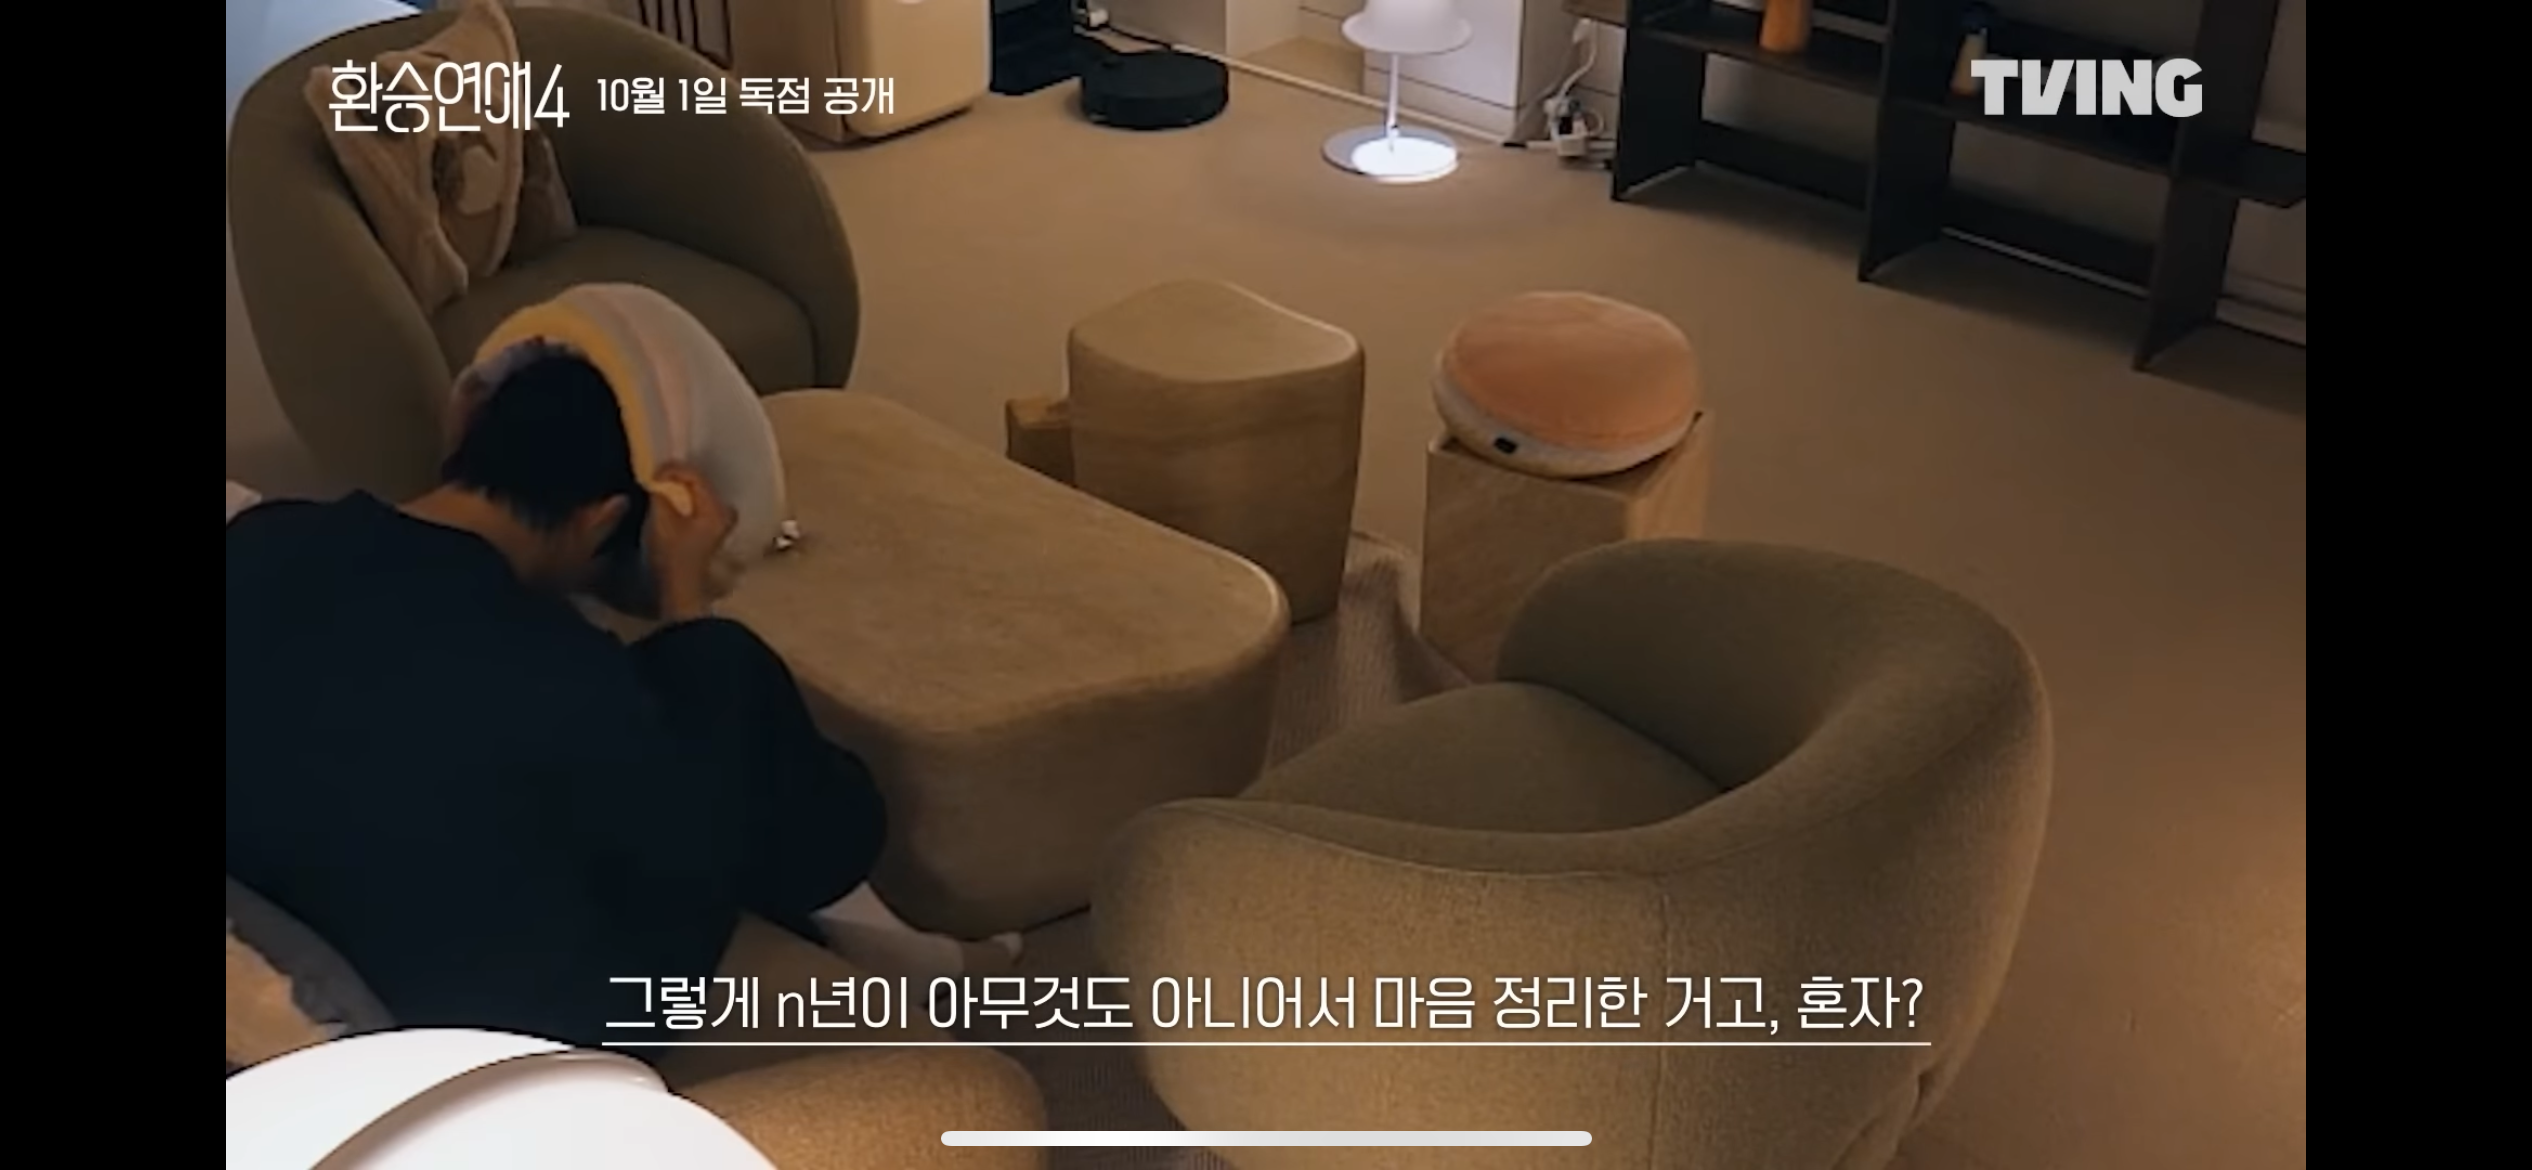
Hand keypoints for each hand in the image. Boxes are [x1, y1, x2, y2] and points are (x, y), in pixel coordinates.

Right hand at [644, 464, 736, 620]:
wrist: (681, 596)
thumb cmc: (672, 556)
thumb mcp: (661, 519)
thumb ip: (660, 494)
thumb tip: (658, 483)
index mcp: (716, 506)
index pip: (694, 474)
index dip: (671, 470)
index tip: (650, 474)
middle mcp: (725, 515)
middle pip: (701, 487)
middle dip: (679, 481)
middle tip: (657, 480)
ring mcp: (720, 531)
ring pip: (700, 502)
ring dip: (681, 496)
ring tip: (660, 494)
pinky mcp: (711, 544)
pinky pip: (697, 515)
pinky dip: (683, 510)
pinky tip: (668, 514)